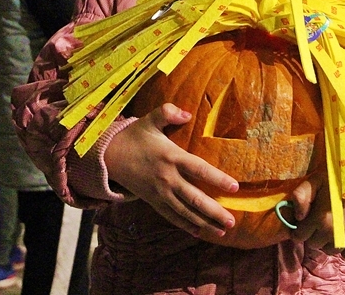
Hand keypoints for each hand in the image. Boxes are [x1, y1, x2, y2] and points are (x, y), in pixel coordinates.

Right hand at [104, 103, 238, 238]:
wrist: (110, 156)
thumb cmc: (134, 136)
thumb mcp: (150, 120)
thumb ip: (168, 112)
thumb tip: (187, 113)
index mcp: (171, 156)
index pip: (199, 169)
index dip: (217, 178)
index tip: (234, 187)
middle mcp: (167, 178)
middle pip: (194, 198)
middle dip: (214, 211)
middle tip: (231, 222)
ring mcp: (160, 192)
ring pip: (185, 212)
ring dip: (204, 223)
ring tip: (222, 232)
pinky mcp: (153, 200)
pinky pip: (171, 216)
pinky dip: (185, 225)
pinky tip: (199, 232)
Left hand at [287, 172, 344, 258]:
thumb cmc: (337, 179)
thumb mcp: (314, 181)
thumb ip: (301, 196)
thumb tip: (297, 217)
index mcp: (320, 218)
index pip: (299, 236)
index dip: (300, 229)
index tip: (305, 221)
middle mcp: (333, 231)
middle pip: (313, 244)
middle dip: (313, 234)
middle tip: (320, 220)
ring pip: (329, 250)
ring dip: (327, 242)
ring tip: (332, 226)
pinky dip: (344, 248)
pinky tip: (344, 234)